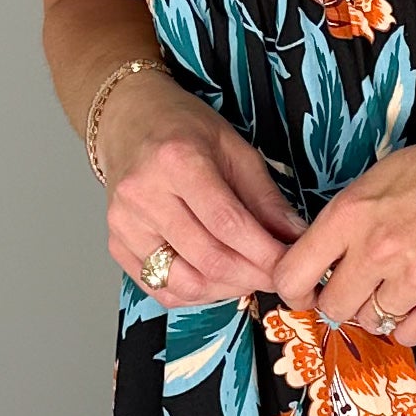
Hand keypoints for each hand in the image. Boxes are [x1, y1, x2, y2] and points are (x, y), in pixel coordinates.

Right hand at [104, 75, 305, 303]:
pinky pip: (160, 289)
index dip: (266, 254)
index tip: (291, 265)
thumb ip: (267, 198)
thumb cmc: (185, 129)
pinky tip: (216, 279)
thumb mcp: (236, 149)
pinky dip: (196, 294)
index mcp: (177, 161)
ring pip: (185, 283)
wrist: (129, 121)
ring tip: (247, 275)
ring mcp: (124, 223)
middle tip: (277, 276)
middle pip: (208, 259)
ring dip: (226, 289)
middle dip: (252, 276)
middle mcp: (143, 194)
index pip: (228, 224)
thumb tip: (298, 239)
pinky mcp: (116, 244)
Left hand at [270, 103, 415, 346]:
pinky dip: (411, 323)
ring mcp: (415, 277)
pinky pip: (409, 334)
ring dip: (381, 310)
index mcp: (352, 212)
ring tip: (403, 285)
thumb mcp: (385, 175)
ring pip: (372, 322)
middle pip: (332, 308)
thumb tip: (325, 257)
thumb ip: (350, 217)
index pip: (293, 274)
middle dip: (342, 301)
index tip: (307, 290)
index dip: (295, 289)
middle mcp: (377, 248)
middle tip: (362, 287)